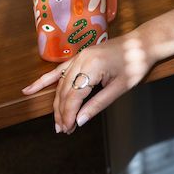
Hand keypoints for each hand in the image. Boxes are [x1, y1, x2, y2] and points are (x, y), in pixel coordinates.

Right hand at [21, 34, 152, 133]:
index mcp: (92, 66)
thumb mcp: (120, 88)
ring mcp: (79, 56)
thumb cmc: (136, 63)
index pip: (73, 96)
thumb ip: (98, 104)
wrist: (144, 42)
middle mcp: (82, 59)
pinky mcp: (80, 56)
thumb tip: (79, 121)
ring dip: (57, 103)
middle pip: (64, 91)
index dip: (68, 115)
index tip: (68, 129)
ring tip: (57, 122)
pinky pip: (59, 70)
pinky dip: (44, 80)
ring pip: (60, 84)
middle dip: (62, 113)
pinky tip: (29, 90)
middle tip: (63, 130)